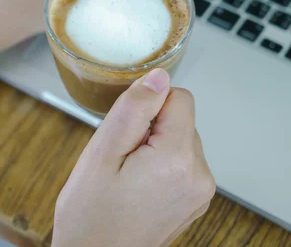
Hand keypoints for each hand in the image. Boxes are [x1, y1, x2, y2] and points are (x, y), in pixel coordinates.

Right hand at [52, 69, 215, 246]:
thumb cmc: (90, 215)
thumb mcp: (101, 152)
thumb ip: (134, 108)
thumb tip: (159, 76)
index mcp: (178, 159)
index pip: (179, 97)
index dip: (148, 107)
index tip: (127, 133)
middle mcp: (200, 176)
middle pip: (181, 119)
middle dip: (151, 129)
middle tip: (122, 159)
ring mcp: (201, 192)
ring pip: (180, 139)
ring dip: (156, 147)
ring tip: (129, 176)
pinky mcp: (195, 201)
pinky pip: (182, 162)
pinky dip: (162, 165)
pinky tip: (139, 186)